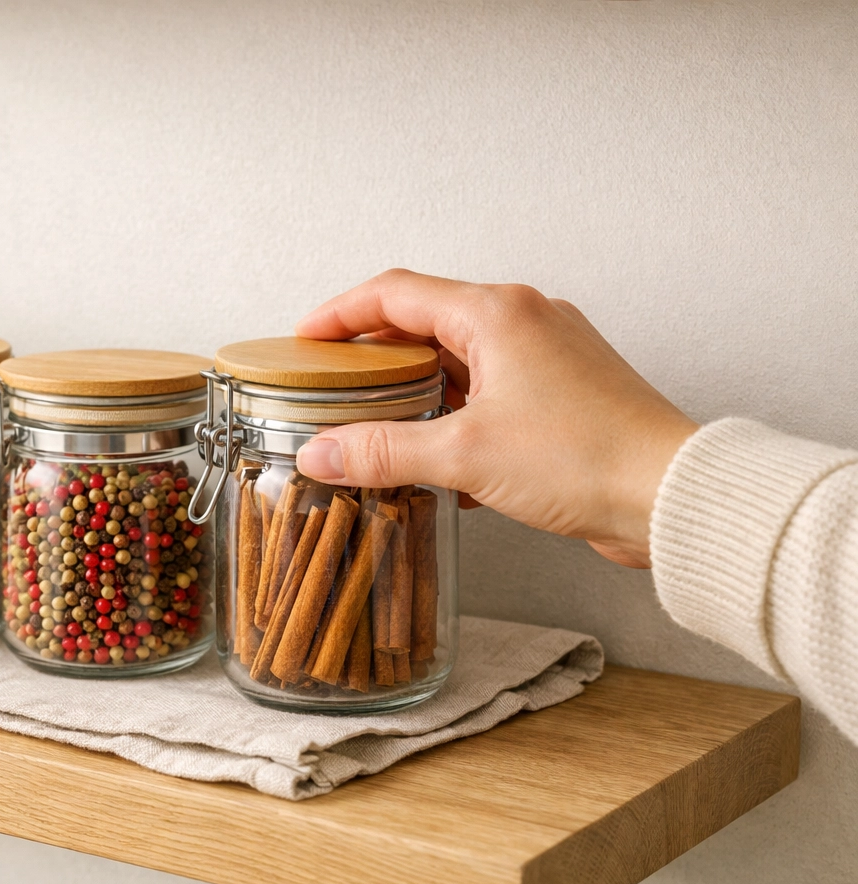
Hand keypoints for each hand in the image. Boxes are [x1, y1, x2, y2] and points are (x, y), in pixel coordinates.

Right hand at [292, 269, 698, 568]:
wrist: (673, 495)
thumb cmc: (588, 457)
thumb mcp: (464, 455)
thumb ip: (381, 451)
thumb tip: (321, 454)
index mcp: (496, 313)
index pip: (395, 292)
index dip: (340, 314)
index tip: (305, 339)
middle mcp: (525, 319)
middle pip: (425, 320)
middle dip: (374, 355)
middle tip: (333, 386)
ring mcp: (549, 353)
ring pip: (460, 357)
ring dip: (416, 389)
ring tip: (378, 428)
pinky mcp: (565, 391)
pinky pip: (492, 388)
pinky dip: (456, 413)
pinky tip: (438, 461)